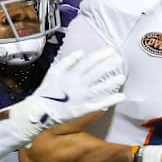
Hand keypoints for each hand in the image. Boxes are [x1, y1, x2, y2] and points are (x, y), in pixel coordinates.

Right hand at [10, 47, 125, 139]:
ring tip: (122, 76)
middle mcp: (78, 84)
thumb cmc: (46, 91)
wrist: (39, 110)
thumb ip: (68, 61)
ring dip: (112, 81)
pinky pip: (99, 104)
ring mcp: (82, 97)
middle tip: (120, 59)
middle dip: (109, 65)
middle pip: (97, 72)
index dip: (101, 55)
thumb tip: (81, 52)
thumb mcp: (54, 72)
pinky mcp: (84, 109)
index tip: (111, 50)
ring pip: (100, 87)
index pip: (89, 61)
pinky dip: (110, 100)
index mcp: (71, 74)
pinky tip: (120, 96)